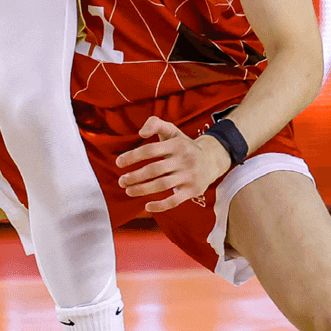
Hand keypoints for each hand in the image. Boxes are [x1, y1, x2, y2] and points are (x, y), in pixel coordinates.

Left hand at [115, 118, 232, 213]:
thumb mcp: (171, 131)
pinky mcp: (193, 191)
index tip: (118, 163)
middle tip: (121, 181)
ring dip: (142, 190)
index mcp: (176, 144)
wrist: (211, 160)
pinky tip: (147, 206)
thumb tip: (140, 133)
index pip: (150, 150)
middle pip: (154, 169)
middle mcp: (183, 160)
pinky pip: (175, 201)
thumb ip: (155, 123)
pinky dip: (160, 206)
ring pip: (162, 185)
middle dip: (134, 176)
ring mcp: (189, 176)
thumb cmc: (183, 145)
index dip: (132, 156)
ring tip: (128, 191)